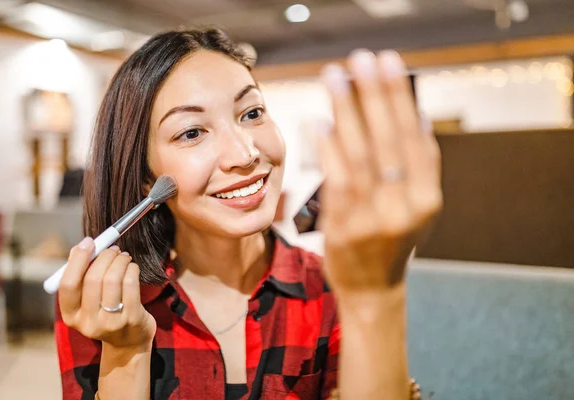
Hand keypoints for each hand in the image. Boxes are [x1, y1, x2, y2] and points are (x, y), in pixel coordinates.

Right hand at [58, 238, 155, 348]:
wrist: (129, 342)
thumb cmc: (106, 312)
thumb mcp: (88, 301)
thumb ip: (82, 275)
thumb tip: (83, 246)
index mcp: (71, 316)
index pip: (68, 285)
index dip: (78, 260)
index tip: (88, 242)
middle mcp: (88, 323)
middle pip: (93, 279)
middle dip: (105, 257)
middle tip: (113, 249)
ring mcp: (111, 322)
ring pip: (113, 280)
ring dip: (120, 261)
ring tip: (124, 257)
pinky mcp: (131, 318)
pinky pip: (131, 284)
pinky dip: (131, 269)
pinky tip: (132, 267)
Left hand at [317, 50, 441, 294]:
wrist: (372, 288)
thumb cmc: (390, 239)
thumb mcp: (414, 206)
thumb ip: (417, 167)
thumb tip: (417, 117)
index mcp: (428, 198)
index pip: (415, 138)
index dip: (401, 98)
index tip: (389, 64)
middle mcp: (406, 207)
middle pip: (390, 140)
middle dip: (376, 94)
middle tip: (364, 58)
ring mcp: (374, 219)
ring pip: (362, 154)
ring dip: (348, 111)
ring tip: (337, 77)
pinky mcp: (344, 227)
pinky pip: (336, 180)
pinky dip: (328, 148)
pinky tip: (320, 122)